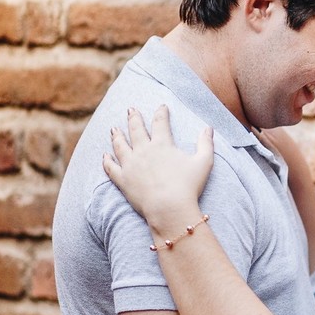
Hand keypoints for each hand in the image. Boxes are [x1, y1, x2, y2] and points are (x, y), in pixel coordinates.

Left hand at [103, 106, 213, 230]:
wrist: (169, 208)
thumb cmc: (189, 186)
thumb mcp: (204, 163)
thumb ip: (206, 144)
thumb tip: (208, 128)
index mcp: (162, 144)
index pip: (160, 122)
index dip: (161, 112)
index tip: (162, 106)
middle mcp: (143, 151)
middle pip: (136, 129)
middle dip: (134, 118)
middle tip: (131, 109)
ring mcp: (130, 165)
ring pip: (120, 145)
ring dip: (117, 135)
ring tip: (114, 129)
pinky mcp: (123, 180)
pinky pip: (111, 167)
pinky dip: (107, 160)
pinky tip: (105, 155)